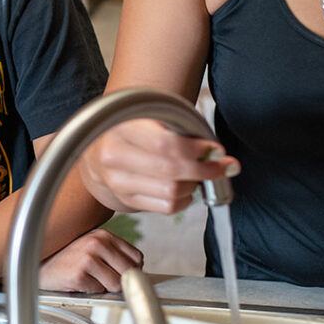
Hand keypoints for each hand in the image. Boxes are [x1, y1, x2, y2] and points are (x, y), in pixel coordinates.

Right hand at [39, 228, 142, 292]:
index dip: (131, 270)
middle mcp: (97, 243)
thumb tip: (137, 275)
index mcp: (103, 235)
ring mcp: (88, 258)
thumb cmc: (65, 259)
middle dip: (121, 281)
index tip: (120, 275)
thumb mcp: (90, 247)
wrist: (35, 264)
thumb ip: (112, 254)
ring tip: (90, 281)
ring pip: (117, 285)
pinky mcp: (79, 275)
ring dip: (105, 288)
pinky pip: (99, 291)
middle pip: (130, 272)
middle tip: (105, 281)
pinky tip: (78, 283)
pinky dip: (90, 292)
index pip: (136, 257)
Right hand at [79, 118, 239, 213]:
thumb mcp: (150, 116)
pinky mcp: (124, 200)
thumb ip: (180, 128)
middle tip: (224, 166)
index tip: (217, 150)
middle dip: (206, 170)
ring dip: (195, 185)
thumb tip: (216, 154)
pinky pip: (166, 207)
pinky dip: (185, 199)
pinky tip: (186, 188)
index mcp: (121, 126)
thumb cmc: (135, 129)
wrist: (99, 151)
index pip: (164, 144)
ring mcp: (117, 181)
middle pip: (170, 171)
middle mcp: (114, 155)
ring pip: (171, 192)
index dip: (196, 150)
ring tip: (199, 175)